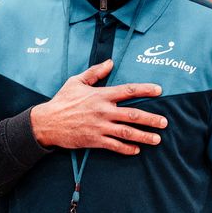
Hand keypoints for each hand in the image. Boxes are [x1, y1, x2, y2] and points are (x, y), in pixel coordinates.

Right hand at [30, 59, 166, 153]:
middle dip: (151, 119)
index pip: (128, 91)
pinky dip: (126, 149)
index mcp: (101, 95)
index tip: (159, 91)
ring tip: (157, 139)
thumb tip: (110, 62)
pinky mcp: (94, 140)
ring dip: (144, 136)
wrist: (47, 123)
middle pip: (132, 114)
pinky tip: (137, 150)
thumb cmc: (62, 100)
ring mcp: (99, 127)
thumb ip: (95, 72)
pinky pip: (114, 146)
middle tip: (164, 122)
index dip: (145, 90)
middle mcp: (103, 111)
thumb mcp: (76, 81)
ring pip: (127, 132)